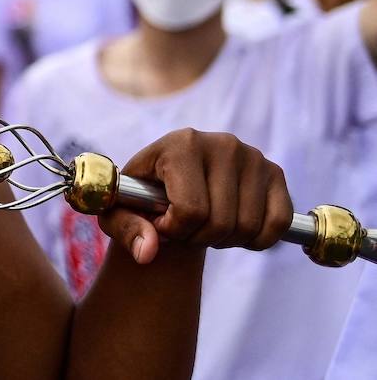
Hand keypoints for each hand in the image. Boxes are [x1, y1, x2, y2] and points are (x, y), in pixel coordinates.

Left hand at [98, 128, 292, 264]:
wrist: (171, 182)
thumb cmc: (140, 197)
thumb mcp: (118, 210)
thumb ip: (125, 229)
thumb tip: (148, 252)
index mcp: (181, 144)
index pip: (190, 210)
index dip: (175, 230)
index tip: (161, 222)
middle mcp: (222, 144)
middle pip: (220, 222)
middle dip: (198, 238)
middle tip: (184, 227)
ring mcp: (253, 157)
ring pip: (247, 228)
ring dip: (224, 240)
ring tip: (203, 224)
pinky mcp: (275, 173)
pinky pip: (278, 225)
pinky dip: (256, 239)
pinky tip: (233, 229)